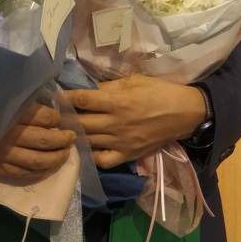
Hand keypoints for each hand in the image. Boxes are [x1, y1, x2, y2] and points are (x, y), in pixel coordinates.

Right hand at [0, 101, 75, 177]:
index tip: (59, 119)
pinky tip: (49, 166)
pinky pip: (25, 173)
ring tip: (65, 153)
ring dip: (57, 158)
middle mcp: (7, 135)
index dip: (55, 118)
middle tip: (71, 137)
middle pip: (44, 140)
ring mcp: (2, 154)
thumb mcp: (5, 99)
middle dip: (62, 140)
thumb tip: (52, 113)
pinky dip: (41, 171)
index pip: (42, 116)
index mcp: (9, 112)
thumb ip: (27, 104)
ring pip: (38, 161)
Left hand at [62, 75, 203, 168]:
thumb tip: (89, 91)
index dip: (66, 98)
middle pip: (81, 123)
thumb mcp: (134, 81)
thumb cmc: (160, 92)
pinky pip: (103, 160)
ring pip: (88, 141)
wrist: (185, 114)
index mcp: (118, 102)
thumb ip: (109, 87)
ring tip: (64, 130)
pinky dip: (91, 155)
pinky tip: (86, 147)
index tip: (55, 96)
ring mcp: (121, 142)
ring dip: (73, 136)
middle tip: (54, 115)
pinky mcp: (128, 155)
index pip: (84, 100)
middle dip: (65, 118)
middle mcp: (116, 124)